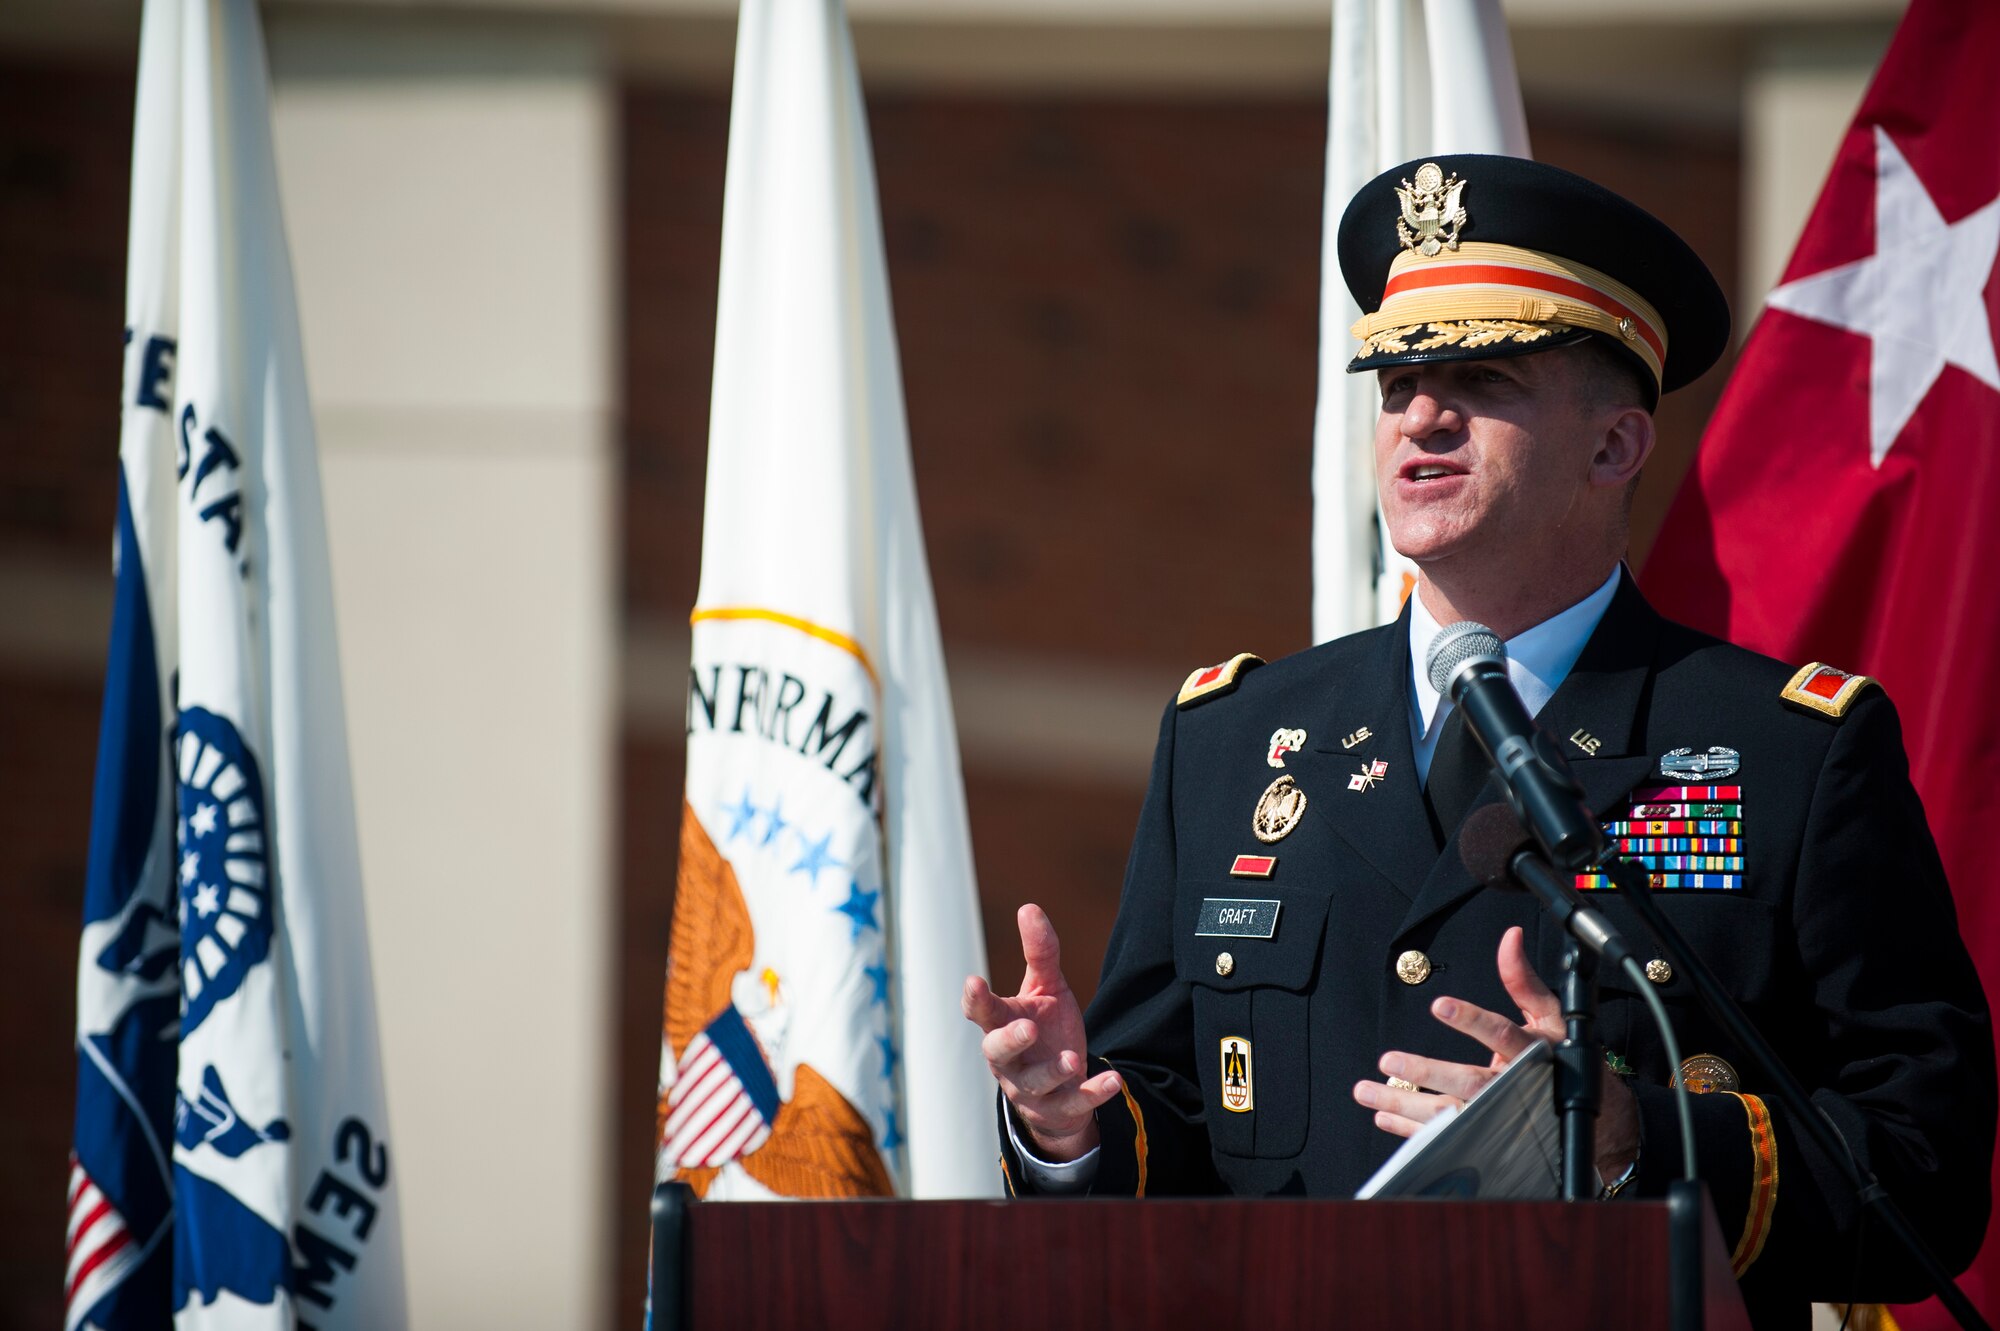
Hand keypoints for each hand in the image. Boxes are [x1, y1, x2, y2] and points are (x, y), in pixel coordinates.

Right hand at [961, 903, 1121, 1161]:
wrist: (1059, 1089)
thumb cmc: (1045, 1030)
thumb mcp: (1046, 989)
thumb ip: (1039, 953)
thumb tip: (1029, 907)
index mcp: (1001, 1024)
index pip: (980, 1013)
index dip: (975, 1000)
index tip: (974, 981)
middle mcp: (1009, 1059)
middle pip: (998, 1052)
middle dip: (1010, 1041)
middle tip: (1027, 1028)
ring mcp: (1032, 1087)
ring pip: (1034, 1084)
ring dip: (1052, 1071)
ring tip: (1072, 1058)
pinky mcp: (1060, 1106)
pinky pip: (1074, 1103)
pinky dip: (1093, 1093)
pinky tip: (1114, 1080)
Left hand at [1351, 926, 1638, 1182]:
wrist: (1598, 1121)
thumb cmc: (1567, 1059)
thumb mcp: (1552, 1016)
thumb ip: (1523, 980)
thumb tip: (1510, 938)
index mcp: (1533, 1053)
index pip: (1501, 1034)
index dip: (1472, 1020)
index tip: (1439, 1005)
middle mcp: (1516, 1088)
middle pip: (1470, 1082)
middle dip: (1428, 1073)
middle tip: (1389, 1061)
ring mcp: (1501, 1119)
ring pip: (1450, 1115)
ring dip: (1405, 1106)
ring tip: (1367, 1092)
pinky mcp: (1489, 1141)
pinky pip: (1447, 1138)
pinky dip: (1412, 1131)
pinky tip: (1384, 1118)